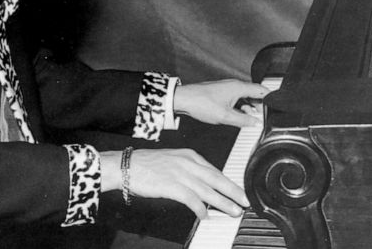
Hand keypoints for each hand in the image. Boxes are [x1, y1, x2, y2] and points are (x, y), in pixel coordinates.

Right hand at [101, 148, 246, 218]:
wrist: (126, 165)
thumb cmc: (145, 164)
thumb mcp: (172, 159)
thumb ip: (187, 168)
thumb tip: (202, 182)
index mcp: (189, 155)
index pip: (214, 170)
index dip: (228, 182)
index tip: (237, 190)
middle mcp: (187, 163)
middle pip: (216, 179)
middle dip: (233, 191)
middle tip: (245, 201)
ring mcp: (180, 174)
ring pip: (208, 191)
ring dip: (223, 203)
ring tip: (233, 211)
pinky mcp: (172, 186)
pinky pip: (192, 200)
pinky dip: (200, 209)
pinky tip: (205, 216)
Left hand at [173, 79, 269, 127]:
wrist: (183, 99)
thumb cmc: (202, 104)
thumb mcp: (225, 116)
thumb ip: (243, 119)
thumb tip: (255, 122)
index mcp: (238, 87)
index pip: (261, 90)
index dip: (270, 99)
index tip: (276, 107)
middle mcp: (234, 85)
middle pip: (254, 92)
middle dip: (261, 104)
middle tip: (265, 116)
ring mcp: (227, 88)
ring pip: (245, 96)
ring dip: (250, 106)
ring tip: (252, 117)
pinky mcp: (221, 92)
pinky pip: (237, 97)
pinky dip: (241, 105)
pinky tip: (239, 114)